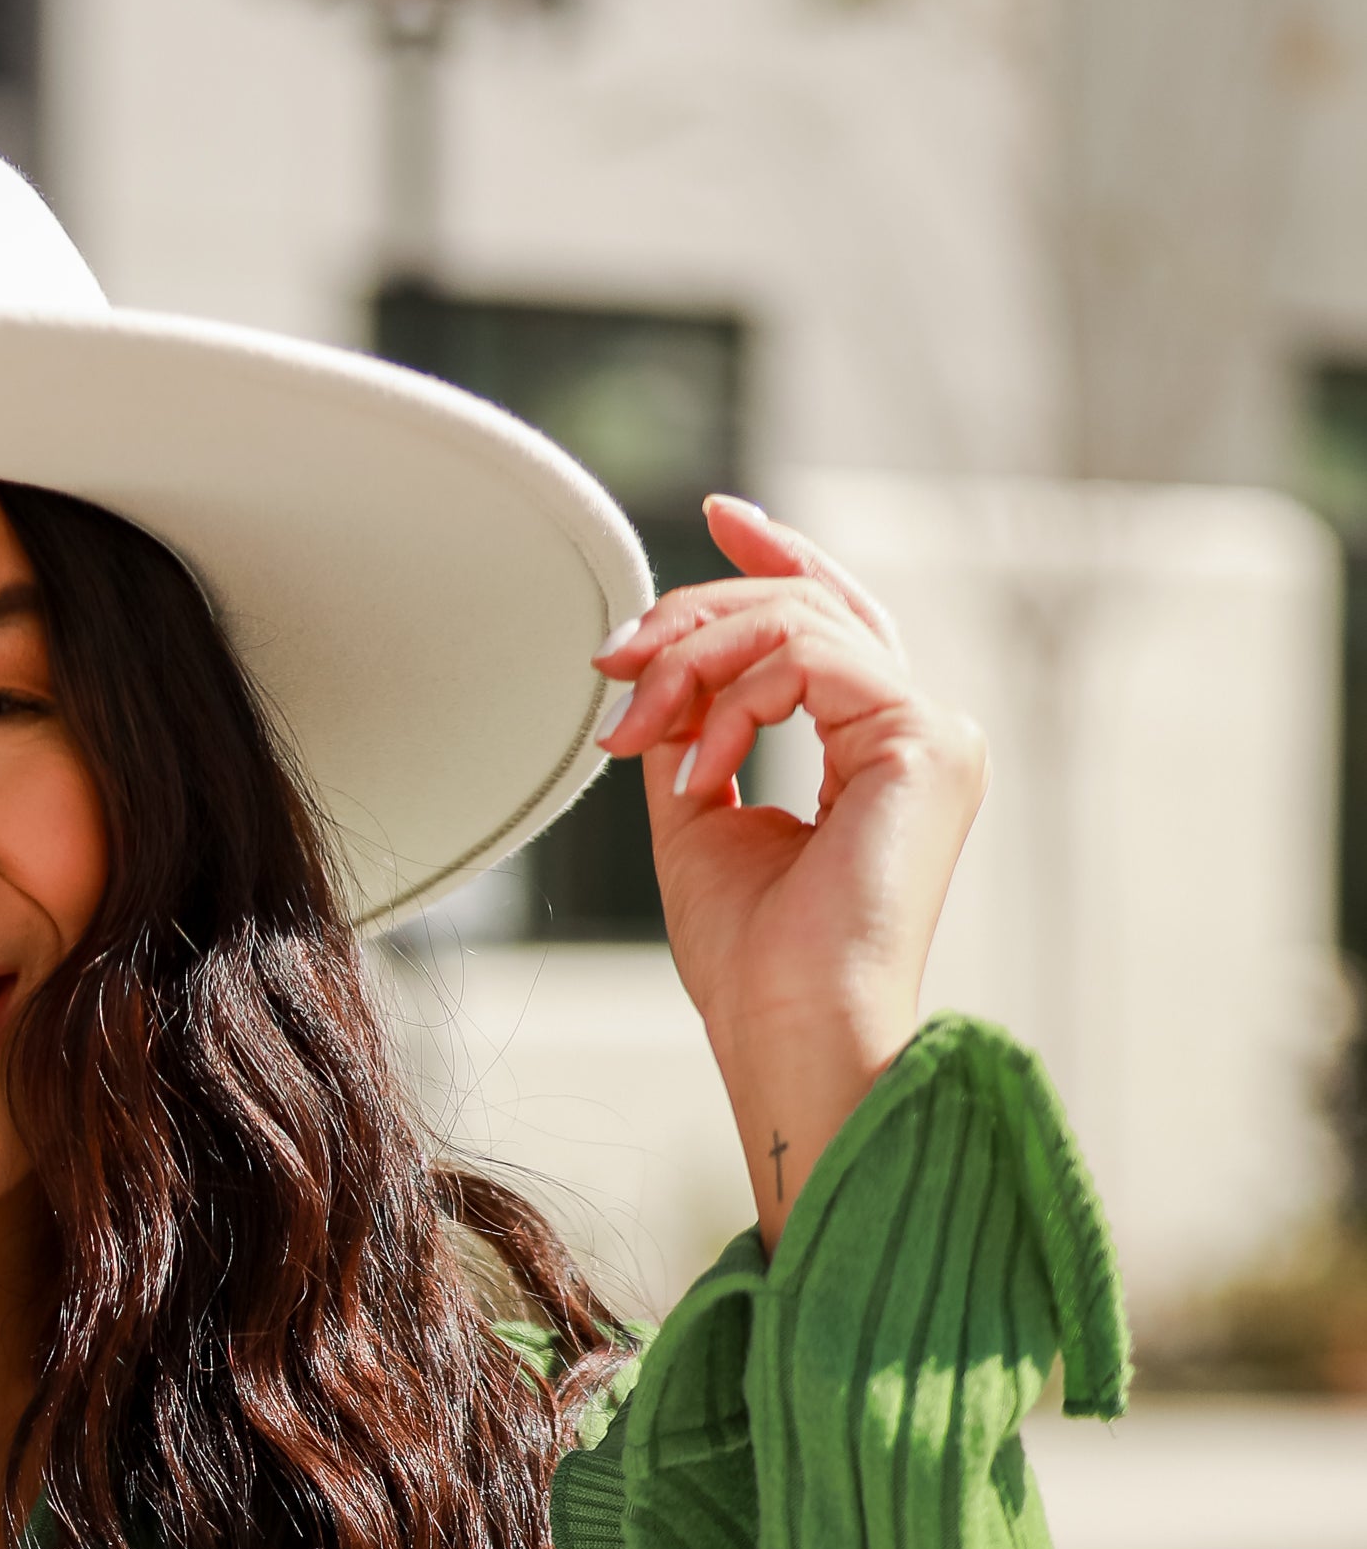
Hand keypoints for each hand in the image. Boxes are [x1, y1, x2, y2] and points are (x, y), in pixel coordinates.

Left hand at [592, 495, 986, 1243]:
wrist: (788, 1030)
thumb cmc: (751, 964)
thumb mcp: (699, 818)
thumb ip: (691, 731)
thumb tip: (657, 667)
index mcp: (878, 751)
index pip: (835, 621)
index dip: (778, 558)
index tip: (717, 518)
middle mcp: (919, 732)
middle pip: (810, 606)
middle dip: (697, 615)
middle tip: (616, 658)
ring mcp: (931, 732)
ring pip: (801, 623)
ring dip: (693, 661)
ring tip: (635, 726)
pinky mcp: (923, 738)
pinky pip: (809, 661)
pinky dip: (731, 701)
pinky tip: (695, 768)